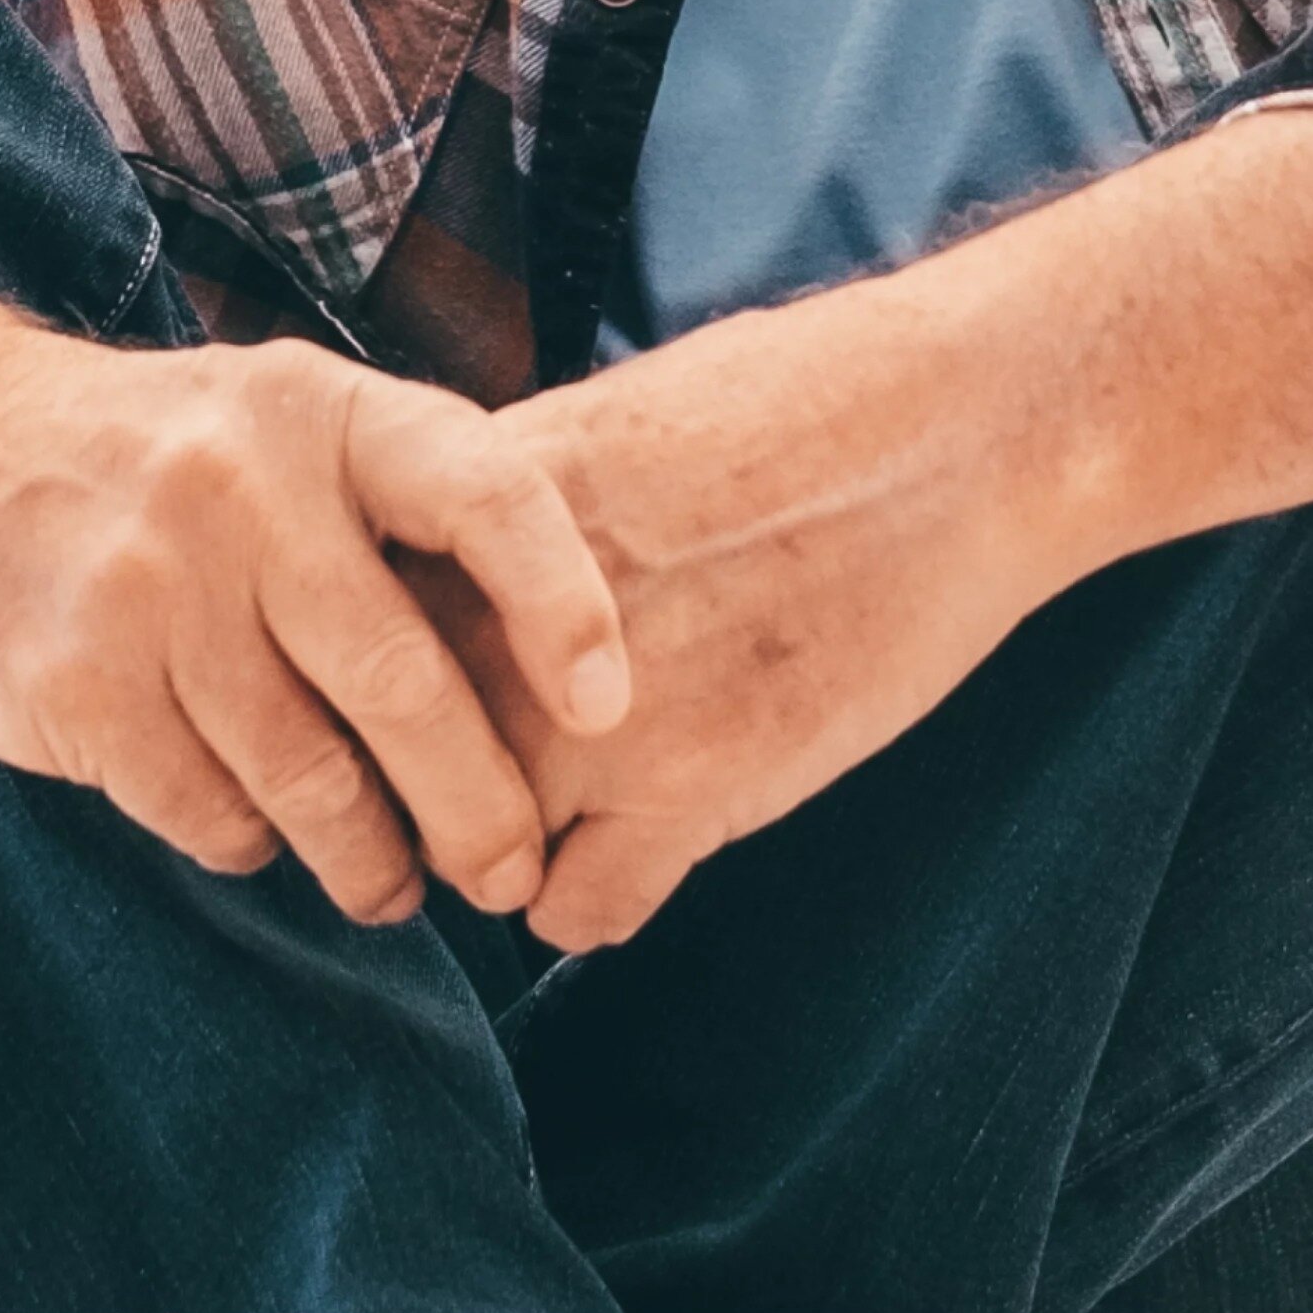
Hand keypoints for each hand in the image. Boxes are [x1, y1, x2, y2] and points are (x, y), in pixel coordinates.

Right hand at [0, 311, 633, 925]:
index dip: (564, 602)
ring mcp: (151, 582)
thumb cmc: (157, 458)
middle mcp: (245, 484)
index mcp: (324, 409)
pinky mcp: (73, 680)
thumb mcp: (281, 420)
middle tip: (507, 873)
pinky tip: (256, 831)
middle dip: (475, 804)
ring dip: (366, 856)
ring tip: (390, 885)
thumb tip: (550, 667)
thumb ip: (395, 508)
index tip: (607, 707)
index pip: (488, 493)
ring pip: (308, 772)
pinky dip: (249, 842)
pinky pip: (206, 810)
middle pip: (401, 679)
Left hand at [425, 283, 1069, 953]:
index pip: (348, 619)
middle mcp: (518, 611)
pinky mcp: (694, 791)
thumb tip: (443, 558)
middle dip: (408, 779)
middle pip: (382, 746)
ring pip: (462, 846)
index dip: (362, 671)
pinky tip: (628, 853)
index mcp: (495, 502)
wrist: (964, 429)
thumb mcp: (626, 415)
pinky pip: (573, 912)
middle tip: (451, 788)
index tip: (394, 694)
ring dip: (494, 850)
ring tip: (542, 825)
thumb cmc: (811, 400)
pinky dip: (588, 901)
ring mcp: (601, 713)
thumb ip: (519, 505)